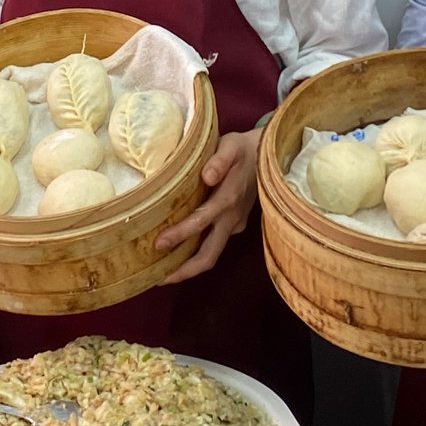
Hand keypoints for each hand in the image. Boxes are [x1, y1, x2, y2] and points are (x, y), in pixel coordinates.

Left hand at [154, 131, 260, 285]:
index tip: (158, 244)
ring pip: (212, 253)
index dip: (180, 235)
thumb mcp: (231, 146)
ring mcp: (234, 224)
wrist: (268, 156)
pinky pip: (214, 243)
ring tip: (162, 275)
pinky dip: (196, 252)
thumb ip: (220, 160)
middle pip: (209, 254)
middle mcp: (231, 218)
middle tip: (157, 280)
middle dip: (185, 271)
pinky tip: (177, 252)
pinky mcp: (235, 225)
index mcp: (228, 199)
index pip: (201, 222)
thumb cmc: (243, 149)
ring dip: (189, 267)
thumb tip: (207, 175)